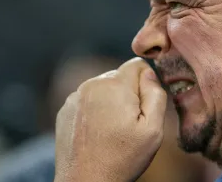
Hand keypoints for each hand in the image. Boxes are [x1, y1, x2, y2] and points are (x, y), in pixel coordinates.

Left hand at [54, 57, 166, 181]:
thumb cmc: (122, 158)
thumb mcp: (153, 130)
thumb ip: (156, 95)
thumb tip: (149, 74)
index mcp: (114, 86)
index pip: (138, 64)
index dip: (146, 84)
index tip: (143, 107)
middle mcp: (92, 85)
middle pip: (120, 76)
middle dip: (129, 93)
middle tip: (129, 123)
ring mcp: (75, 97)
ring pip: (104, 87)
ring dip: (112, 101)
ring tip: (113, 130)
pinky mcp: (66, 109)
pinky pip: (89, 99)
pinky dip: (96, 110)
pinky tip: (99, 132)